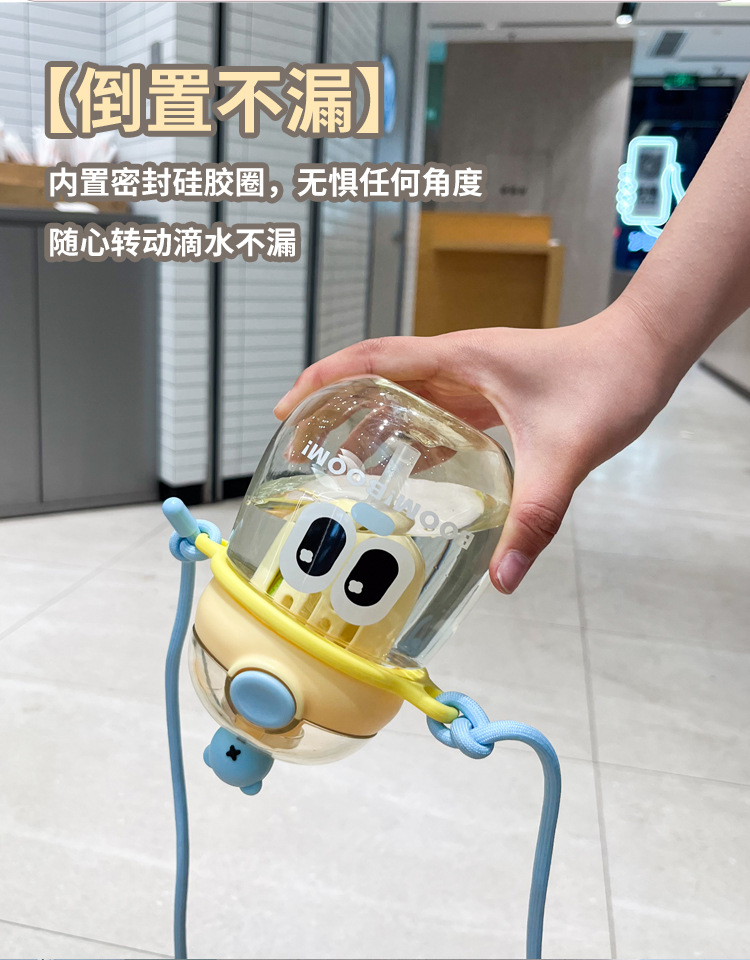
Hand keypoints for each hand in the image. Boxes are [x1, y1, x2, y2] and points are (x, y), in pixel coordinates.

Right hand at [274, 301, 678, 593]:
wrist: (646, 351)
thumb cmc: (610, 380)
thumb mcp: (567, 453)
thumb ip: (535, 517)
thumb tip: (503, 580)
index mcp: (463, 360)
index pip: (374, 360)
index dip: (325, 379)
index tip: (288, 407)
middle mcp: (462, 363)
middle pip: (379, 376)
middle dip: (334, 404)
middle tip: (301, 442)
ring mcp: (477, 376)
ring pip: (407, 393)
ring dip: (371, 419)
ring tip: (340, 461)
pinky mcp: (494, 392)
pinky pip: (439, 410)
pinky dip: (413, 434)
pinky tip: (409, 468)